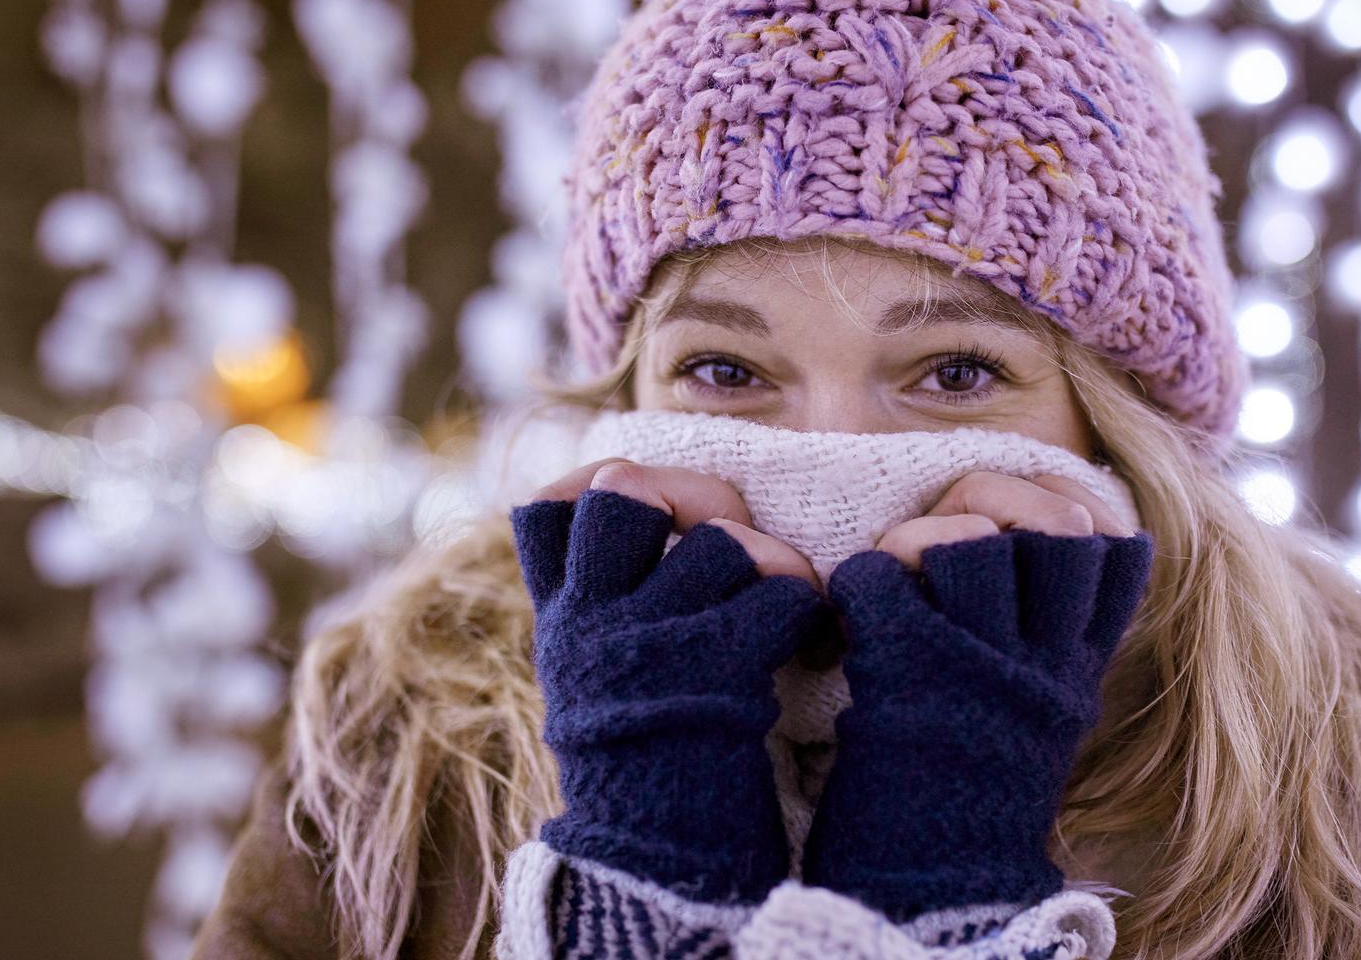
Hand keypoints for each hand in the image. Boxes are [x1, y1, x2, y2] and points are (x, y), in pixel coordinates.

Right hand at [511, 459, 826, 904]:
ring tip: (781, 618)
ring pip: (721, 540)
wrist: (662, 874)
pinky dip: (810, 610)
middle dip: (696, 500)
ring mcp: (640, 642)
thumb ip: (608, 601)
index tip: (651, 510)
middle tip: (733, 547)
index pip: (550, 506)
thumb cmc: (653, 769)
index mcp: (559, 621)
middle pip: (624, 489)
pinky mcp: (708, 669)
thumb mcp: (598, 677)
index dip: (605, 485)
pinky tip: (807, 646)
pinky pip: (779, 589)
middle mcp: (585, 622)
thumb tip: (631, 495)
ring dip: (773, 566)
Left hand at [801, 470, 1155, 920]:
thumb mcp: (1037, 720)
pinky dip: (854, 582)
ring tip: (898, 585)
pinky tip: (849, 616)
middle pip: (1054, 529)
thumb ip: (1048, 647)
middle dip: (999, 516)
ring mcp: (983, 665)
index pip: (1113, 555)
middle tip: (953, 554)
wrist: (933, 890)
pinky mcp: (911, 670)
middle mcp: (1045, 662)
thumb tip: (1068, 556)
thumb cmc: (967, 799)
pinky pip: (879, 574)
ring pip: (970, 542)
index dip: (1070, 521)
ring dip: (918, 543)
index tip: (1029, 536)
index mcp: (1077, 672)